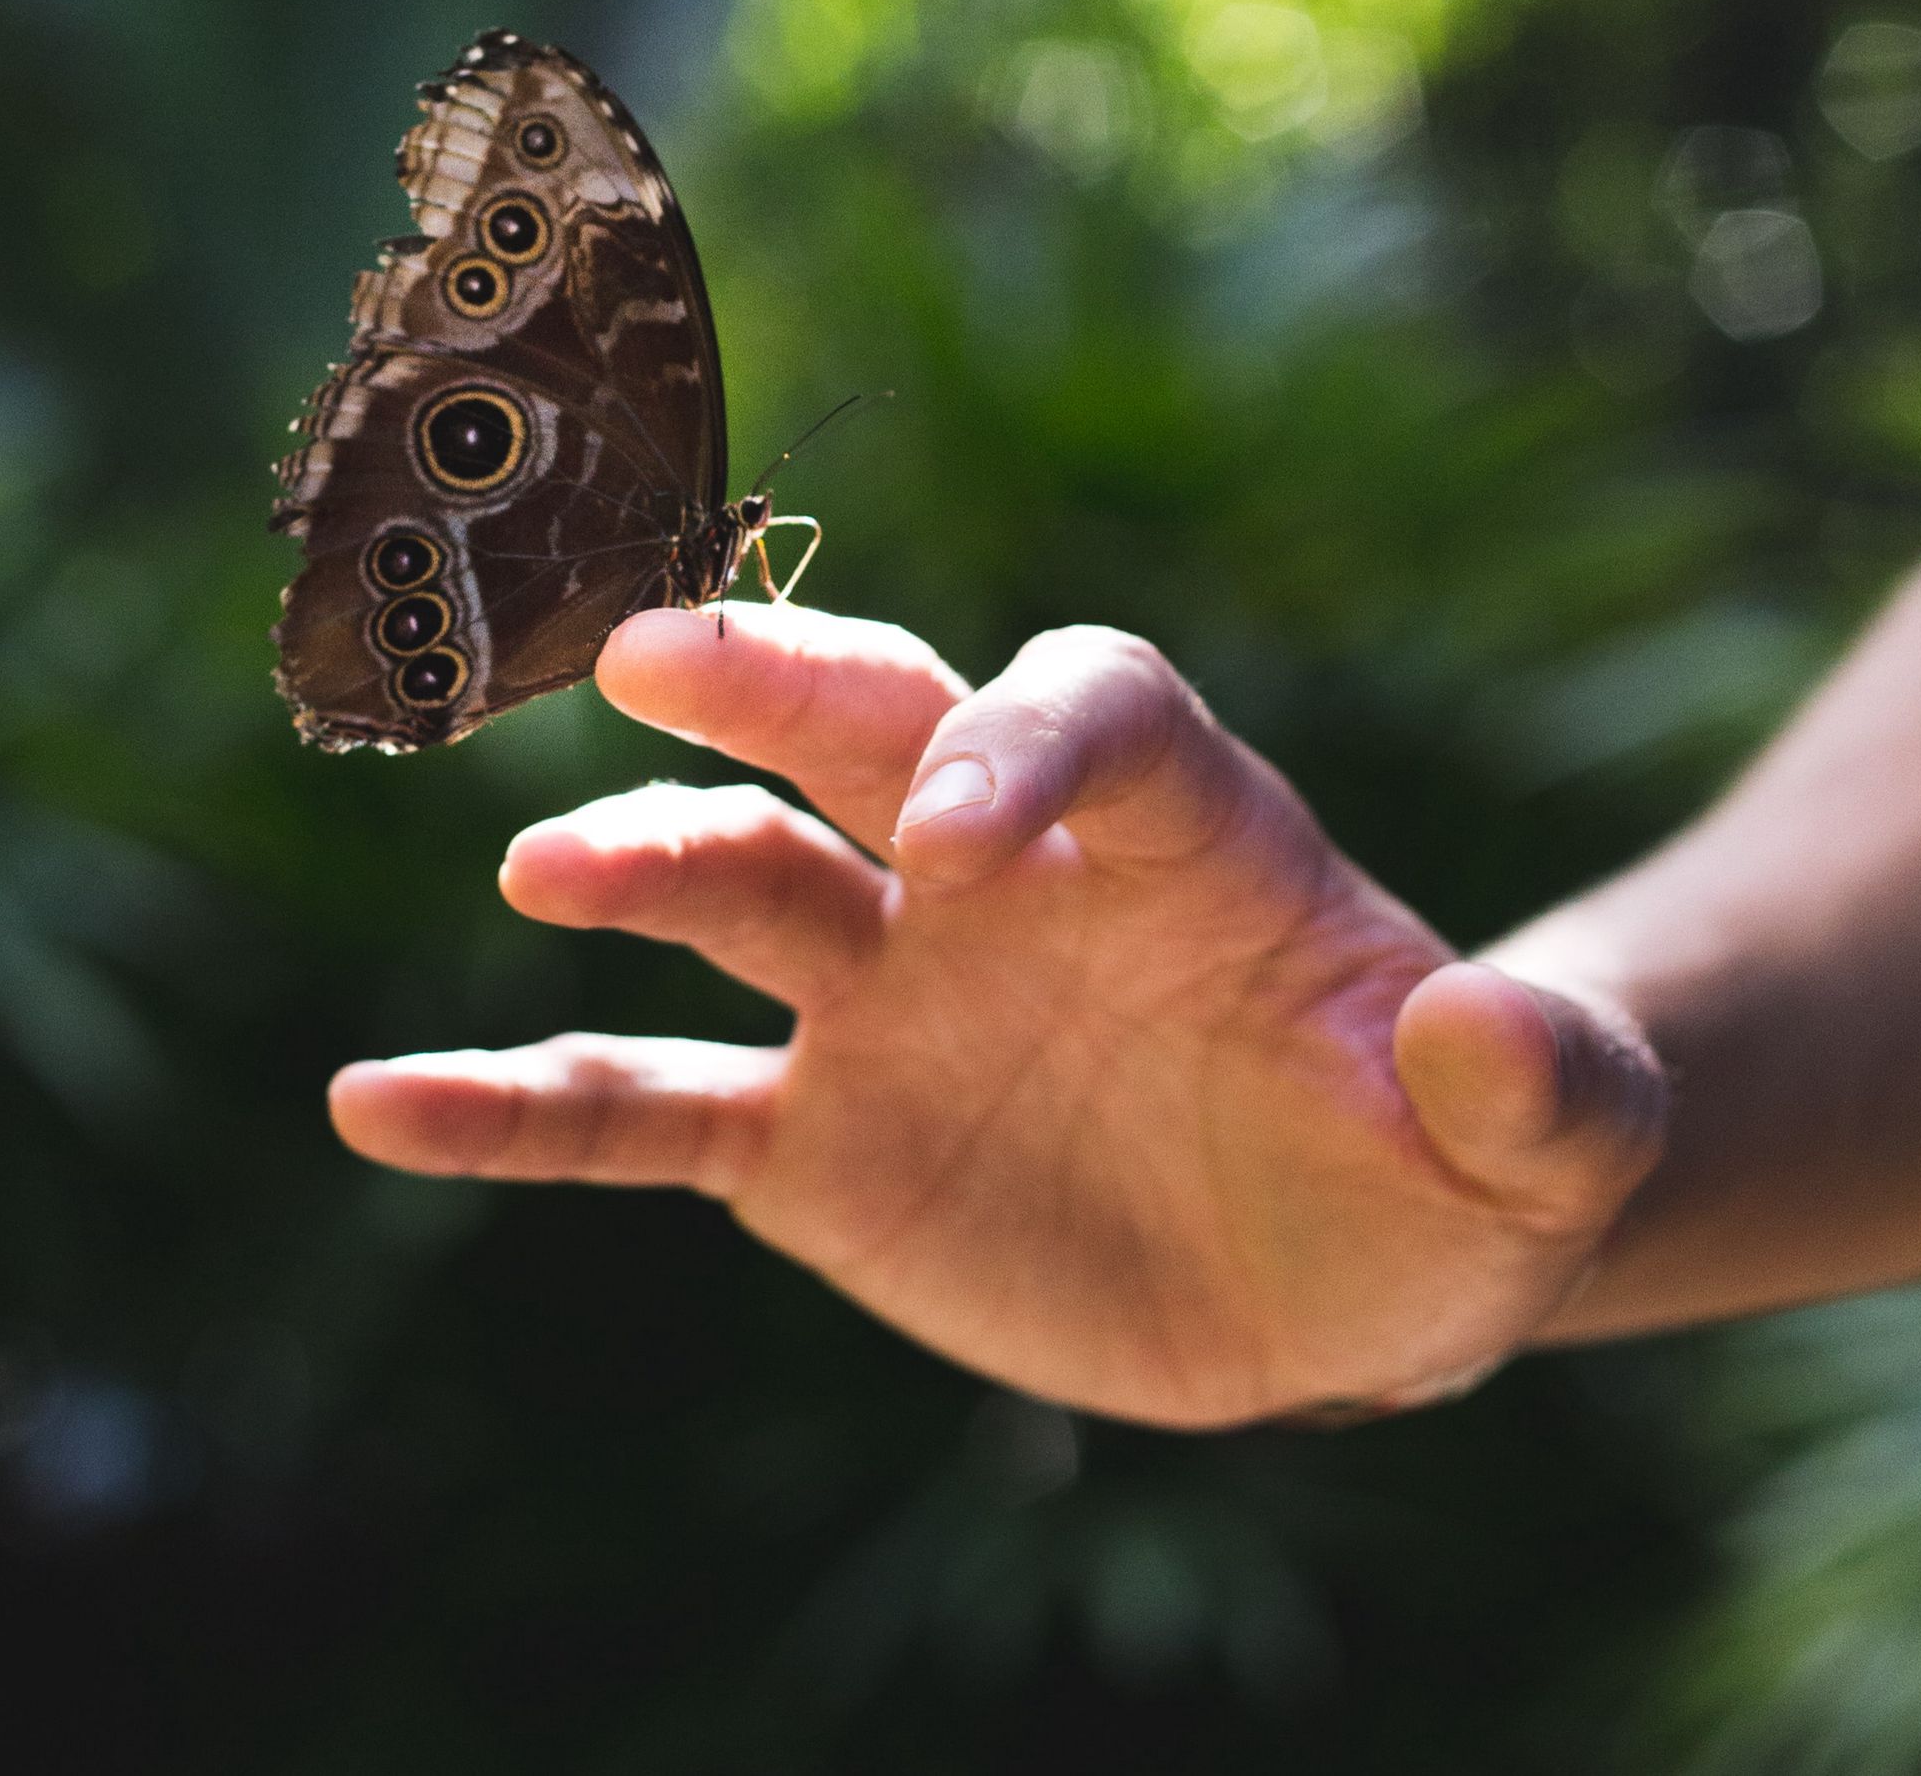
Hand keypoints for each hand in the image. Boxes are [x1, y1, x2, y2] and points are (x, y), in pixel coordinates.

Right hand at [330, 608, 1667, 1426]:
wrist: (1337, 1262)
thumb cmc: (1445, 1167)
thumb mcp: (1542, 1144)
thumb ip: (1543, 1088)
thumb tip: (1491, 1037)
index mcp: (1176, 825)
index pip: (1084, 711)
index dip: (1020, 748)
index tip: (959, 852)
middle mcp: (998, 872)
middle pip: (868, 729)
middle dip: (768, 683)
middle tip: (646, 659)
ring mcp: (888, 996)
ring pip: (738, 893)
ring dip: (639, 867)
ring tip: (546, 872)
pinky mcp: (814, 1136)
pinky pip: (640, 1114)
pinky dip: (513, 1107)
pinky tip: (377, 1104)